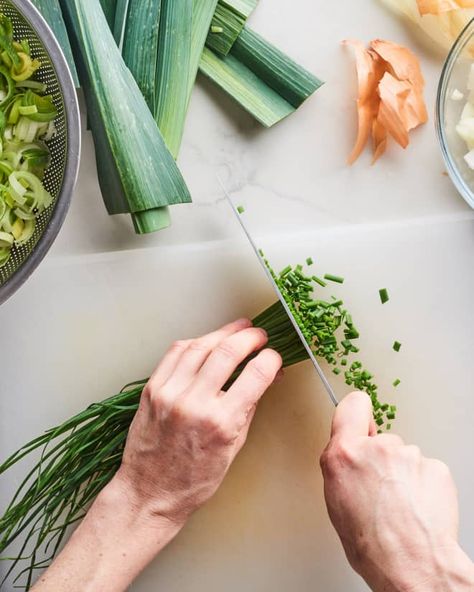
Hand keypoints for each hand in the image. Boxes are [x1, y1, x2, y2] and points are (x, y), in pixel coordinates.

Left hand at [32, 319, 281, 591]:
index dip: (270, 358)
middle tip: (259, 335)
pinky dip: (195, 342)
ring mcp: (170, 393)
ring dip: (222, 333)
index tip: (274, 356)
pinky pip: (175, 353)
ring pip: (200, 346)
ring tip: (237, 329)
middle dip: (249, 337)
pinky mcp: (152, 389)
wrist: (150, 493)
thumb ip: (249, 407)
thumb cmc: (195, 479)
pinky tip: (206, 341)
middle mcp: (194, 403)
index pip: (256, 374)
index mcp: (221, 422)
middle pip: (227, 352)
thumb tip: (266, 378)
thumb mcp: (234, 447)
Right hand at [320, 392, 473, 591]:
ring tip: (402, 506)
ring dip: (404, 475)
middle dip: (382, 459)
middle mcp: (376, 448)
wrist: (412, 564)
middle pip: (380, 440)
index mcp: (344, 455)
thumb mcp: (335, 501)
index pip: (352, 406)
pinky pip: (426, 470)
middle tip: (381, 490)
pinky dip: (424, 485)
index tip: (361, 422)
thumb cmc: (372, 544)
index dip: (357, 414)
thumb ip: (341, 468)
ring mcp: (409, 455)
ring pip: (405, 457)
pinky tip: (418, 508)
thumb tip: (347, 460)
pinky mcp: (435, 467)